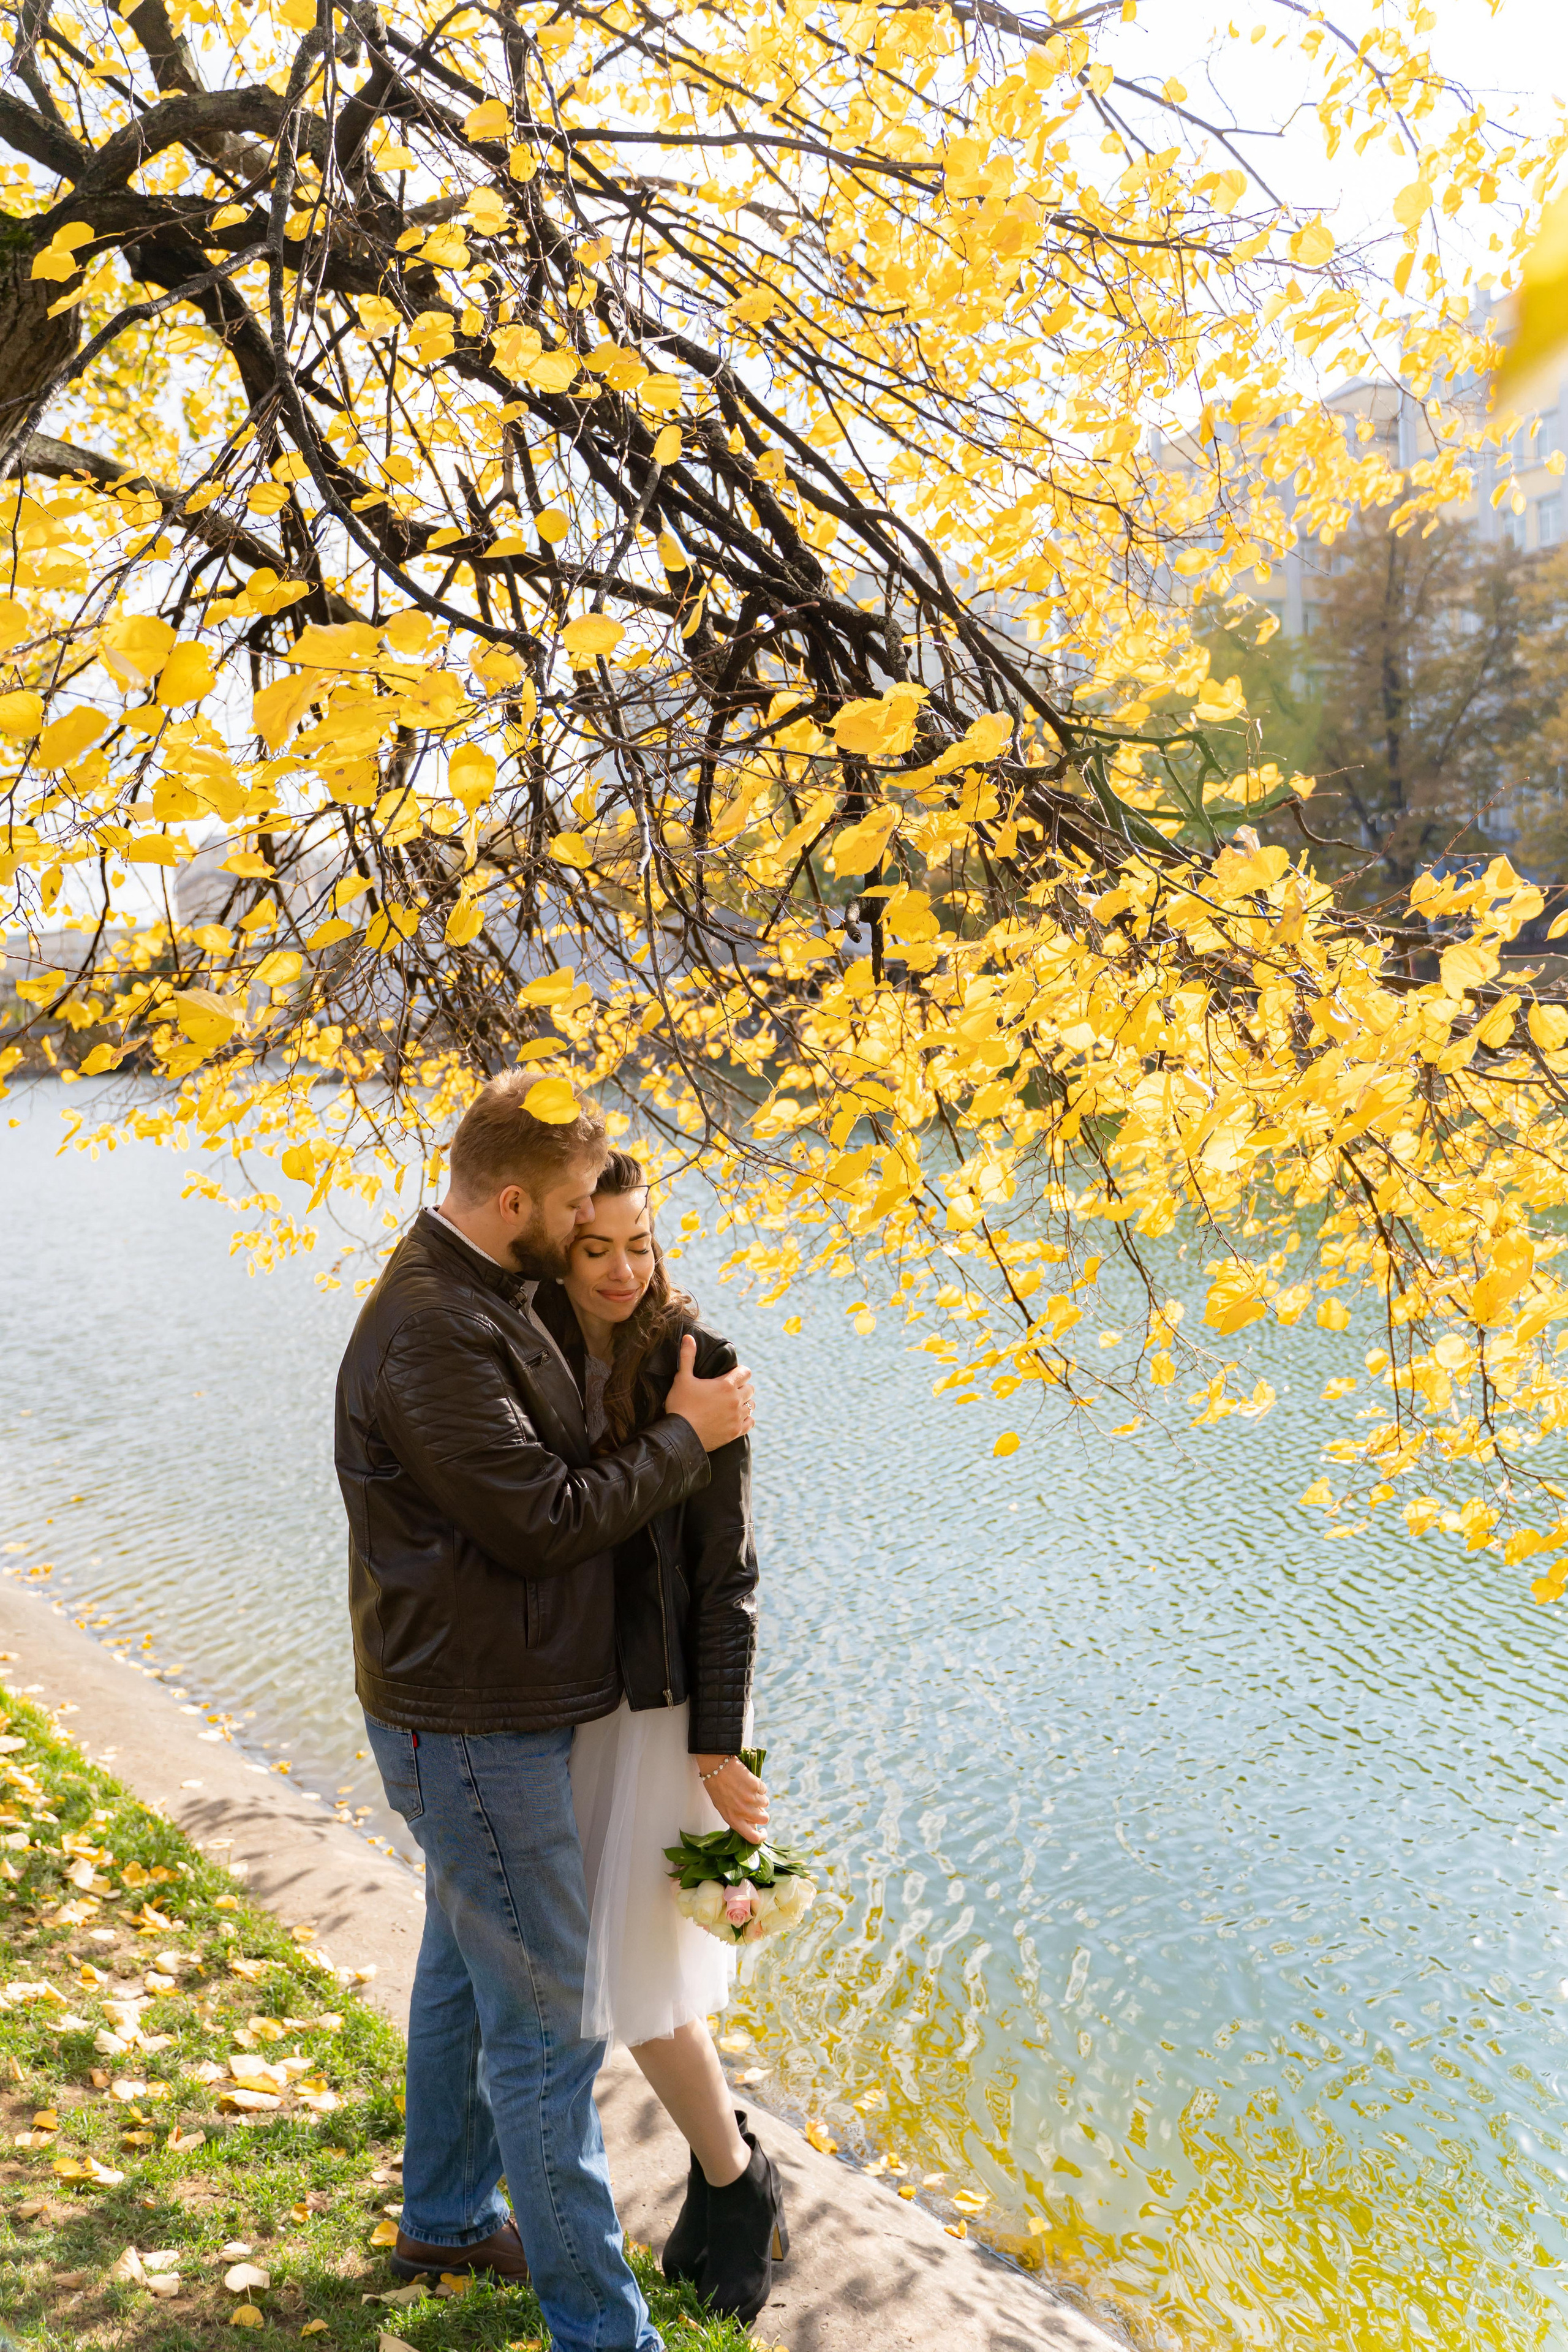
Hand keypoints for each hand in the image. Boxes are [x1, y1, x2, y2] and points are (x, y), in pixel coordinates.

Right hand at [665, 1332, 754, 1452]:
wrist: (680, 1435)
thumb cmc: (680, 1405)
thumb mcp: (682, 1378)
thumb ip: (687, 1356)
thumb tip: (688, 1337)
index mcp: (726, 1385)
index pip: (745, 1372)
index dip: (740, 1372)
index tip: (732, 1374)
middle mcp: (735, 1400)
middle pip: (750, 1388)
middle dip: (742, 1387)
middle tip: (730, 1390)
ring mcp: (737, 1417)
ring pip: (751, 1405)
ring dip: (744, 1403)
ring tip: (733, 1404)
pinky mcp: (736, 1432)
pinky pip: (751, 1422)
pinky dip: (746, 1419)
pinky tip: (737, 1418)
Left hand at [697, 1754, 768, 1843]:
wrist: (715, 1765)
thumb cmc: (716, 1786)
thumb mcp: (723, 1807)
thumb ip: (737, 1817)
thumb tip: (752, 1823)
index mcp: (733, 1819)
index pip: (753, 1838)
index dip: (761, 1836)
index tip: (763, 1831)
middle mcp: (742, 1812)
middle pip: (764, 1819)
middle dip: (762, 1812)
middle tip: (754, 1804)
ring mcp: (750, 1799)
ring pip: (766, 1803)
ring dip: (760, 1797)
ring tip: (748, 1789)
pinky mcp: (755, 1786)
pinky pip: (764, 1789)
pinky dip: (759, 1786)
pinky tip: (748, 1781)